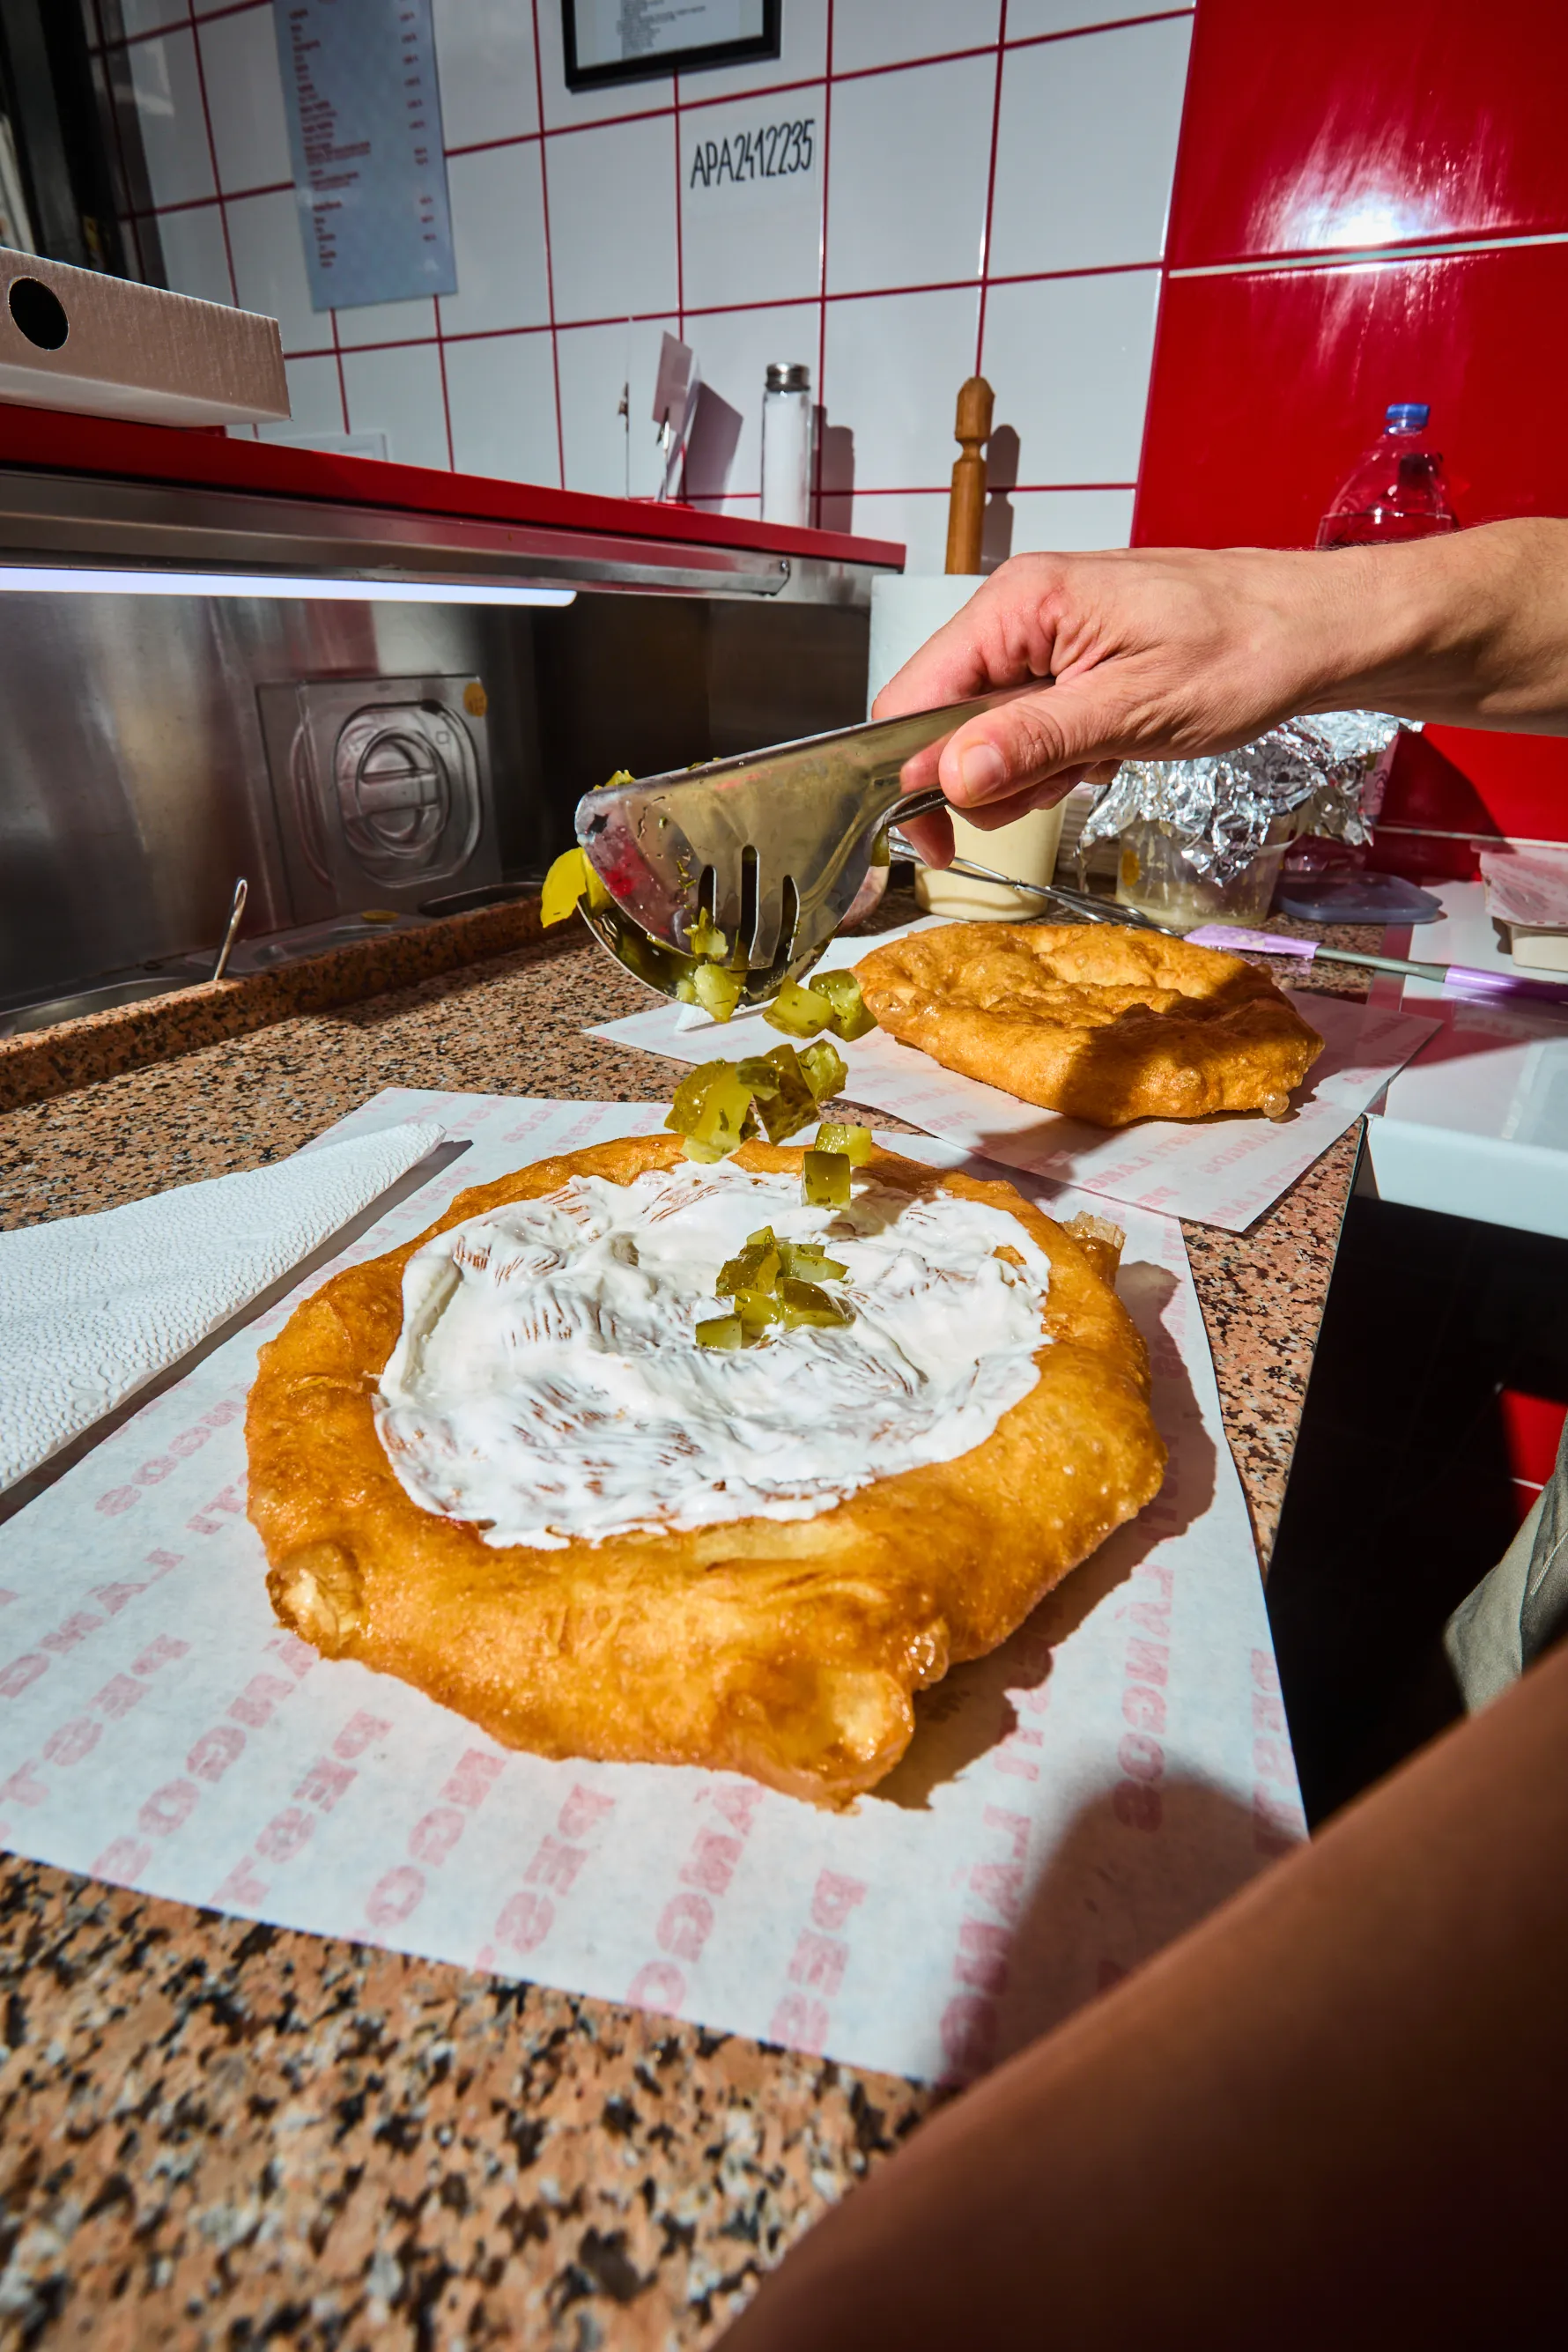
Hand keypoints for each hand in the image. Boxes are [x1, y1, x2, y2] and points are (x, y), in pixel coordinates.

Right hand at [873, 545, 1349, 864]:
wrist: (1315, 631)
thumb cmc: (1245, 650)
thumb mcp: (1134, 710)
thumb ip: (1032, 742)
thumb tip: (948, 777)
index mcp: (1019, 604)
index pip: (911, 700)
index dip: (912, 777)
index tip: (938, 841)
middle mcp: (1018, 612)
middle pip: (943, 723)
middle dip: (992, 777)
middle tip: (1063, 783)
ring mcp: (1042, 635)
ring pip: (987, 734)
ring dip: (1034, 769)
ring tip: (1102, 755)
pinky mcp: (1067, 659)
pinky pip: (1029, 726)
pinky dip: (1062, 754)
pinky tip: (1112, 745)